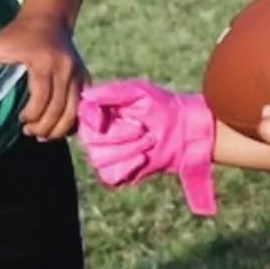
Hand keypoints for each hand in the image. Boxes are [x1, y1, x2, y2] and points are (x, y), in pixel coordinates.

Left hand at [0, 12, 85, 139]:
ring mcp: (78, 73)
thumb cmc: (17, 34)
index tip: (21, 120)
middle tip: (29, 131)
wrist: (48, 18)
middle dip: (44, 128)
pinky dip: (72, 120)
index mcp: (43, 63)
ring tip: (43, 134)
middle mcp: (65, 69)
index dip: (32, 116)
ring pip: (74, 112)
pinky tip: (58, 125)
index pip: (42, 100)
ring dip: (59, 129)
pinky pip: (82, 105)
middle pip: (60, 110)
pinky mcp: (84, 76)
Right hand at [76, 80, 215, 215]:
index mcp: (101, 113)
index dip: (92, 120)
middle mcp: (100, 134)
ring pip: (100, 159)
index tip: (106, 119)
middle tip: (141, 128)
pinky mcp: (119, 173)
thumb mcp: (138, 92)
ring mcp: (108, 155)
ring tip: (148, 141)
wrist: (186, 130)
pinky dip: (127, 167)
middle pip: (91, 141)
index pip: (83, 118)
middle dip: (119, 135)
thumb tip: (86, 96)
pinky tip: (142, 158)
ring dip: (128, 150)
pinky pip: (110, 176)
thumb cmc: (162, 106)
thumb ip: (111, 92)